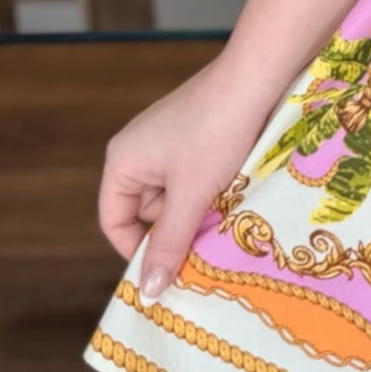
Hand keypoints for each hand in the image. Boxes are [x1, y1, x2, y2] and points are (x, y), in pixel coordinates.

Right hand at [98, 56, 280, 303]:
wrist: (256, 77)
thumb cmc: (216, 133)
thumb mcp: (190, 196)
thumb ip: (168, 244)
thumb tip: (147, 293)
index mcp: (122, 161)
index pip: (114, 221)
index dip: (136, 250)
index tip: (167, 272)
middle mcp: (138, 149)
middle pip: (145, 211)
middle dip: (172, 231)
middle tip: (201, 252)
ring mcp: (168, 141)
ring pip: (175, 196)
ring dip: (195, 212)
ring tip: (222, 222)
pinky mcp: (196, 136)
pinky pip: (194, 178)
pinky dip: (209, 192)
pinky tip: (232, 198)